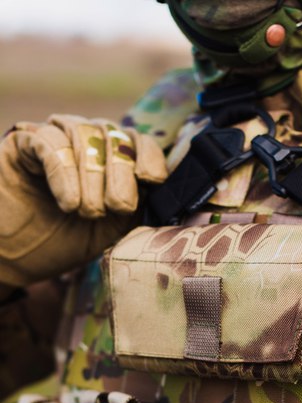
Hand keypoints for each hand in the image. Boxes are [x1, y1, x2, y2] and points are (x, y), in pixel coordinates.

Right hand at [0, 114, 167, 285]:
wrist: (15, 257)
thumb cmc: (66, 241)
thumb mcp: (114, 229)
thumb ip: (140, 207)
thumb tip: (174, 196)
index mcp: (113, 160)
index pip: (139, 141)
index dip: (150, 155)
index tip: (152, 179)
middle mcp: (87, 142)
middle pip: (116, 136)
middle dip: (121, 174)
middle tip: (116, 207)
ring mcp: (56, 138)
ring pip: (86, 135)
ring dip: (92, 177)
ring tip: (86, 211)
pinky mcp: (24, 141)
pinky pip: (51, 142)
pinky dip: (64, 172)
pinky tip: (68, 202)